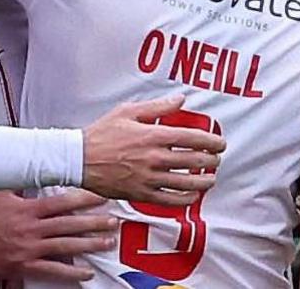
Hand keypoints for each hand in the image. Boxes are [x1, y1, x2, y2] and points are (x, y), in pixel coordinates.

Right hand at [0, 190, 114, 281]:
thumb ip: (19, 181)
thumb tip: (32, 165)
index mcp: (27, 209)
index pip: (62, 201)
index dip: (84, 198)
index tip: (101, 195)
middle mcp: (31, 229)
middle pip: (69, 224)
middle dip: (94, 222)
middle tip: (112, 220)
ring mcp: (29, 249)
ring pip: (66, 246)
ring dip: (89, 244)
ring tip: (107, 242)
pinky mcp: (24, 266)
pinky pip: (52, 270)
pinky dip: (70, 272)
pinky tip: (86, 272)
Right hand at [82, 95, 223, 205]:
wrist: (79, 159)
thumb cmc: (102, 133)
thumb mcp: (127, 112)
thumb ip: (157, 106)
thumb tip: (181, 99)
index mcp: (152, 135)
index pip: (193, 138)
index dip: (212, 141)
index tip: (220, 143)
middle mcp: (154, 157)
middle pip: (194, 161)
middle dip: (212, 160)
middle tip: (217, 159)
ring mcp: (148, 178)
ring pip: (187, 182)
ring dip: (204, 181)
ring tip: (211, 178)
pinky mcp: (142, 194)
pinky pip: (170, 200)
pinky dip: (186, 198)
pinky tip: (192, 194)